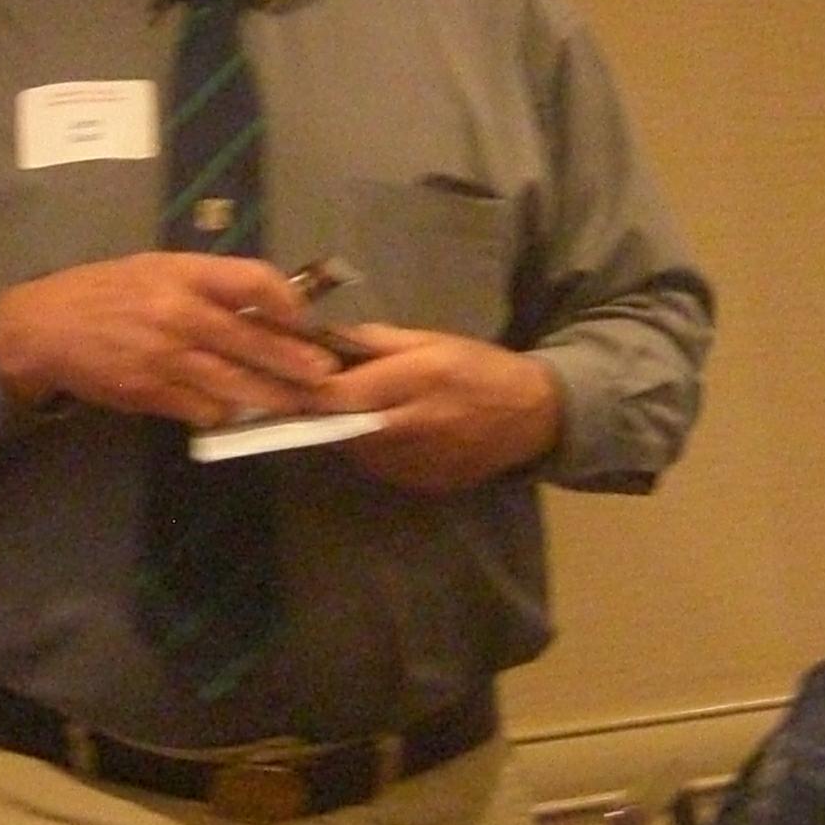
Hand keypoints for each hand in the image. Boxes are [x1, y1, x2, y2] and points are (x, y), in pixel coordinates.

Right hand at [0, 254, 338, 425]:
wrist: (42, 328)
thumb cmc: (106, 293)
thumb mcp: (156, 270)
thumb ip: (207, 285)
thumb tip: (266, 308)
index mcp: (182, 272)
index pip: (254, 280)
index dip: (290, 303)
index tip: (308, 321)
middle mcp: (177, 312)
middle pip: (254, 340)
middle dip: (296, 362)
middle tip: (327, 376)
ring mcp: (164, 357)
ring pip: (235, 384)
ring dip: (272, 398)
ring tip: (300, 404)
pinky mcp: (150, 393)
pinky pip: (202, 409)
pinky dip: (224, 412)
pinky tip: (240, 414)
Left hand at [309, 325, 560, 493]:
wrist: (532, 417)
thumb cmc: (480, 369)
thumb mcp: (433, 340)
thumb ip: (378, 342)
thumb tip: (326, 339)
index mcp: (416, 381)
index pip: (339, 395)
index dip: (307, 390)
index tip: (292, 379)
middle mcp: (411, 426)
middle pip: (341, 426)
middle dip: (324, 412)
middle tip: (321, 395)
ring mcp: (417, 463)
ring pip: (356, 451)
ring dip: (348, 432)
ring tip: (363, 411)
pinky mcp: (422, 484)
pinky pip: (379, 467)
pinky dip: (373, 450)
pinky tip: (390, 432)